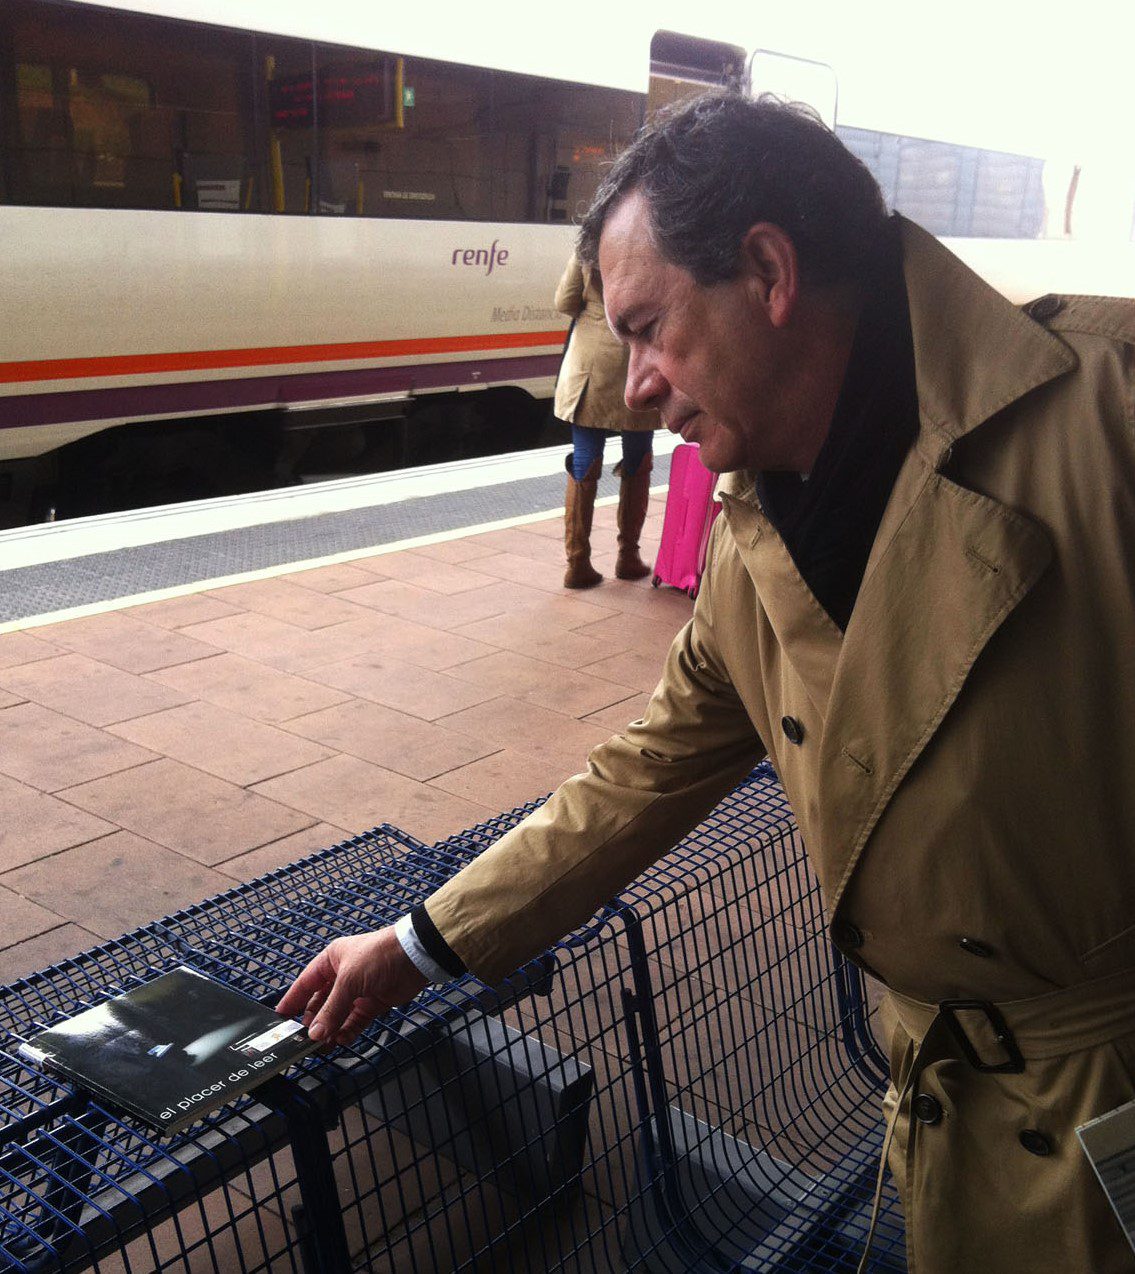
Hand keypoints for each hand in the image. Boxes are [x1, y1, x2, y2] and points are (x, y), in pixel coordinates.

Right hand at [275, 927, 427, 1047]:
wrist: (415, 957)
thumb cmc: (379, 955)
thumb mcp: (349, 980)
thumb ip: (331, 1009)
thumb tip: (314, 1033)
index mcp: (331, 961)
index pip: (305, 984)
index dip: (292, 1001)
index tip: (279, 1018)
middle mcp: (342, 975)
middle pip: (321, 1003)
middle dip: (313, 1022)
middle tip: (302, 1041)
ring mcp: (358, 991)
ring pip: (337, 1015)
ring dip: (329, 1030)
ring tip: (320, 1046)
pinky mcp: (373, 1003)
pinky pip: (354, 1022)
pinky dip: (347, 1032)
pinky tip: (340, 1041)